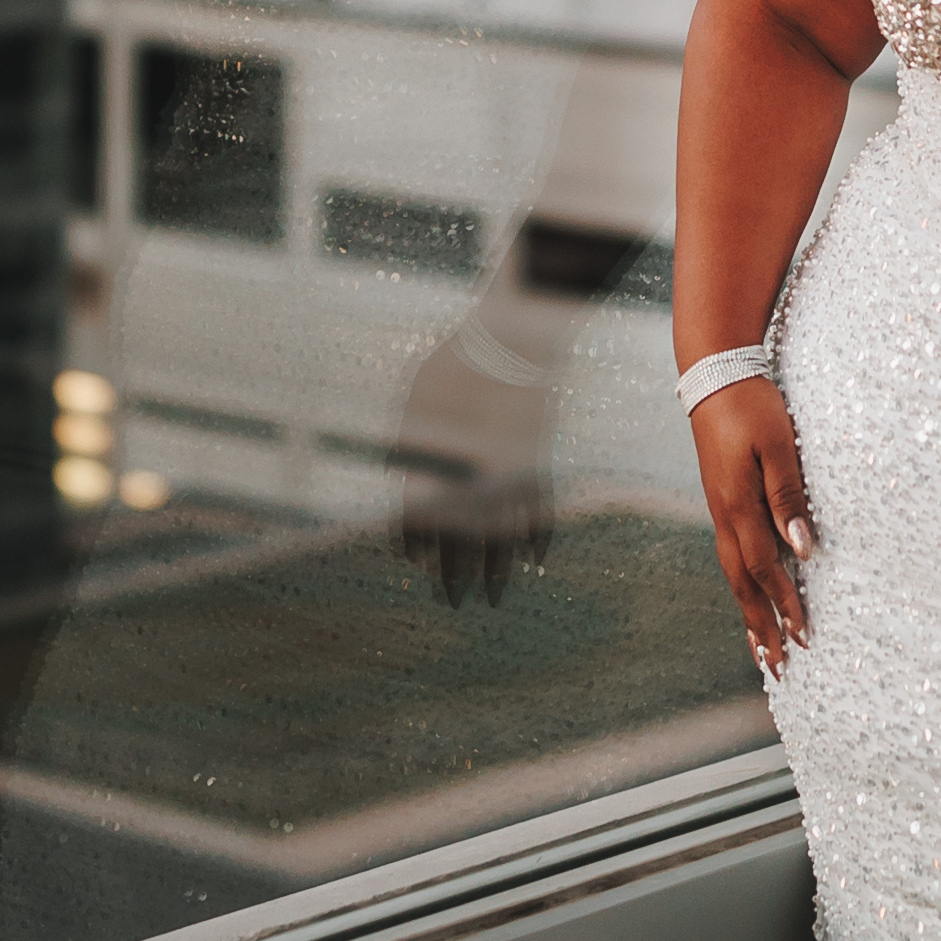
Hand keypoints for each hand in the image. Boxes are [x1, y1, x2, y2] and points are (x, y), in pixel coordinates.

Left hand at [389, 330, 552, 606]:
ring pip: (504, 542)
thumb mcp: (416, 398)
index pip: (418, 523)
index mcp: (435, 466)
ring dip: (497, 573)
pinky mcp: (543, 469)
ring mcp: (511, 479)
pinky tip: (534, 562)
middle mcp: (472, 482)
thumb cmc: (457, 361)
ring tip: (493, 598)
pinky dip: (538, 542)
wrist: (516, 338)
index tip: (415, 562)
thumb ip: (407, 440)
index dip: (415, 545)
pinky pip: (543, 517)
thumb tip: (397, 471)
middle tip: (451, 602)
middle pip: (461, 544)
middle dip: (454, 576)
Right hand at [692, 377, 816, 670]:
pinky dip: (742, 584)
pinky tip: (749, 593)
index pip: (765, 570)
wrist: (714, 375)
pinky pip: (731, 555)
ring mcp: (718, 509)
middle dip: (760, 626)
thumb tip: (803, 550)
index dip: (784, 606)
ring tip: (759, 646)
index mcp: (737, 507)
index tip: (803, 638)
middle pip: (742, 584)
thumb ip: (789, 500)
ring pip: (733, 573)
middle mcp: (723, 516)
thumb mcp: (778, 449)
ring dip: (748, 612)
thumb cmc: (752, 408)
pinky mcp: (721, 500)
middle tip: (776, 665)